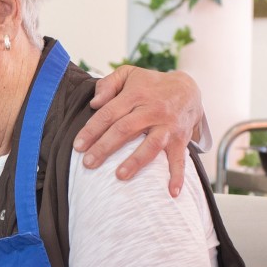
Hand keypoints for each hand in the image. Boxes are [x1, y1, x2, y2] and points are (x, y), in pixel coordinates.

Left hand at [75, 66, 202, 196]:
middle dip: (105, 147)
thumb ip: (108, 84)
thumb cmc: (149, 85)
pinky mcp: (181, 138)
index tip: (78, 146)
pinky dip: (177, 176)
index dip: (92, 130)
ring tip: (120, 176)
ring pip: (151, 144)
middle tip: (88, 164)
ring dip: (136, 161)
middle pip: (125, 130)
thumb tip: (94, 103)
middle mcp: (152, 110)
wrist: (188, 88)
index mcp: (135, 95)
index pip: (109, 113)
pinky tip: (171, 192)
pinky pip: (180, 159)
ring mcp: (168, 125)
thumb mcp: (128, 74)